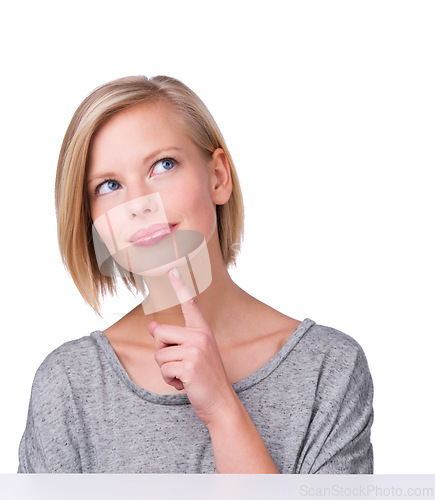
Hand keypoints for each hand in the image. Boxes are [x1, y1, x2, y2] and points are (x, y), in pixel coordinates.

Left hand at [148, 267, 237, 426]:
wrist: (220, 402)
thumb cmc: (204, 378)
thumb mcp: (192, 354)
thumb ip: (174, 339)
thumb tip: (151, 326)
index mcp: (202, 331)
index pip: (190, 304)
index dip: (180, 286)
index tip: (172, 270)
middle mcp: (201, 336)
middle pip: (160, 332)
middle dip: (162, 351)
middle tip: (179, 364)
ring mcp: (196, 350)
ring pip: (159, 354)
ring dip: (166, 369)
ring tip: (184, 375)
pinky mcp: (190, 365)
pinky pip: (164, 368)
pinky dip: (169, 380)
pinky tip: (185, 384)